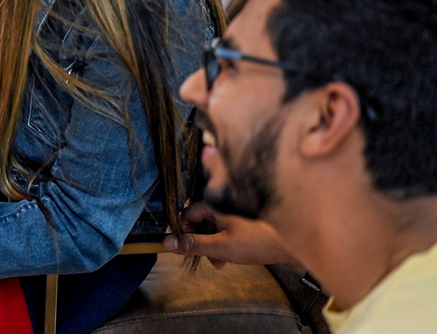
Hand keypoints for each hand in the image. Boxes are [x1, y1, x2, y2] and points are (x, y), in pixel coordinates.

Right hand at [163, 201, 299, 269]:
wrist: (298, 244)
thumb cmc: (258, 242)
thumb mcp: (221, 247)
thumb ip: (193, 244)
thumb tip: (165, 242)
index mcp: (216, 201)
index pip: (187, 214)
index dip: (185, 232)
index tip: (187, 248)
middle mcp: (225, 201)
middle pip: (201, 220)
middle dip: (202, 241)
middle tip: (210, 260)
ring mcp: (237, 209)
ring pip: (215, 225)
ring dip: (214, 243)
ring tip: (223, 262)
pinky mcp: (247, 218)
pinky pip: (228, 227)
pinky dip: (227, 240)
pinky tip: (233, 255)